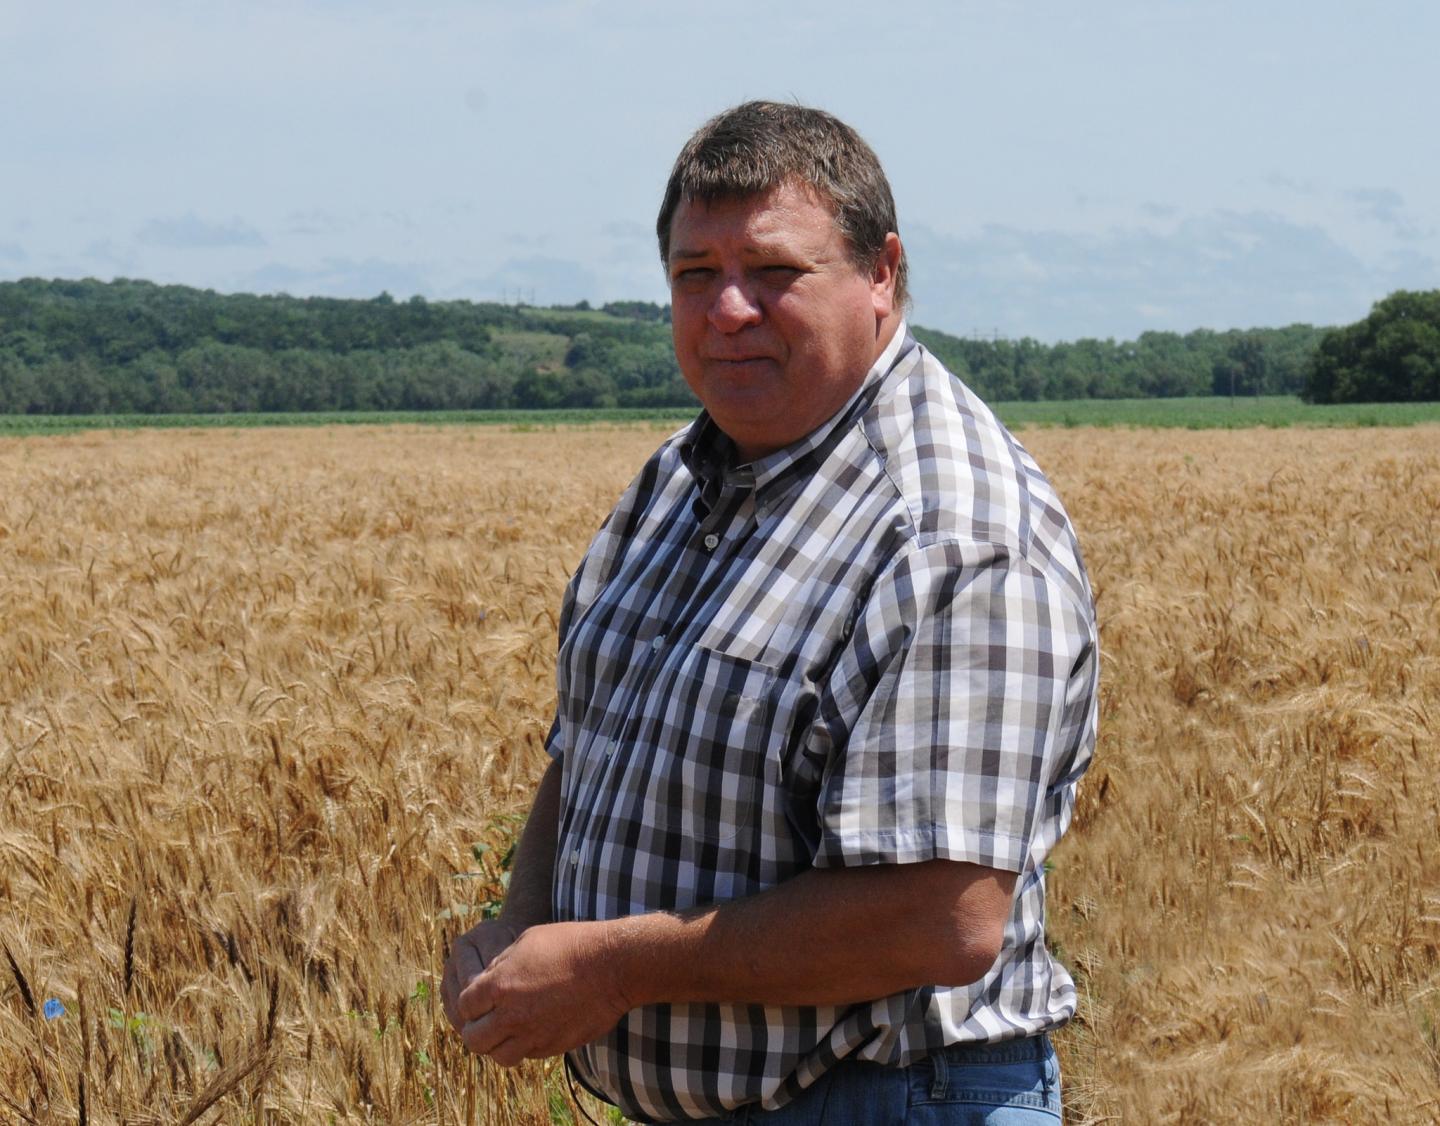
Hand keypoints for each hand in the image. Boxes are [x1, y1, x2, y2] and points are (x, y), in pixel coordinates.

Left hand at [452, 920, 632, 1066]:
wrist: (612, 966)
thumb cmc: (570, 945)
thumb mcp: (527, 941)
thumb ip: (500, 965)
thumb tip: (487, 980)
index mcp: (499, 986)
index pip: (464, 1007)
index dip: (469, 1003)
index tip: (479, 998)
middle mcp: (511, 1016)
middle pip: (474, 1040)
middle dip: (477, 1029)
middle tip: (488, 1019)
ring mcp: (533, 1036)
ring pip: (499, 1056)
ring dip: (499, 1044)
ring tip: (510, 1029)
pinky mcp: (554, 1047)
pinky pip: (528, 1055)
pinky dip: (525, 1046)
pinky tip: (534, 1028)